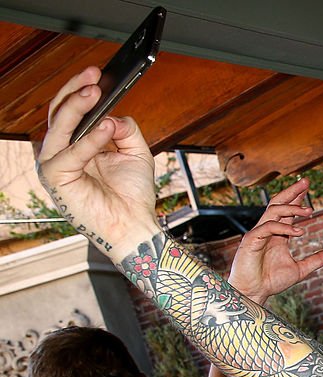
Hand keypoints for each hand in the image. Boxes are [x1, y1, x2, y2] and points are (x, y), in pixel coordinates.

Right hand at [36, 67, 160, 262]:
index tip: (98, 73)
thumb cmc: (132, 195)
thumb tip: (112, 114)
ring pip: (60, 127)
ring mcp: (55, 165)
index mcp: (76, 144)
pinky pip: (71, 153)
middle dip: (76, 91)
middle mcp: (62, 152)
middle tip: (94, 76)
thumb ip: (126, 128)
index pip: (71, 110)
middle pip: (60, 112)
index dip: (81, 89)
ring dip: (77, 107)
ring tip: (95, 92)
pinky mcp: (56, 179)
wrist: (134, 226)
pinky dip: (89, 140)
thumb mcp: (136, 152)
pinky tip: (106, 127)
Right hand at [228, 179, 322, 303]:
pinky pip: (268, 227)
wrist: (253, 293)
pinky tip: (298, 231)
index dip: (296, 198)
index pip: (286, 211)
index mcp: (276, 234)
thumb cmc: (271, 282)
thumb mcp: (299, 270)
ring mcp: (258, 234)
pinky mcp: (251, 241)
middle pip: (277, 203)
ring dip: (291, 208)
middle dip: (291, 192)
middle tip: (306, 182)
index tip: (307, 187)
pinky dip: (284, 227)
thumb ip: (315, 260)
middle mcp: (267, 230)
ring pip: (273, 211)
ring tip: (309, 211)